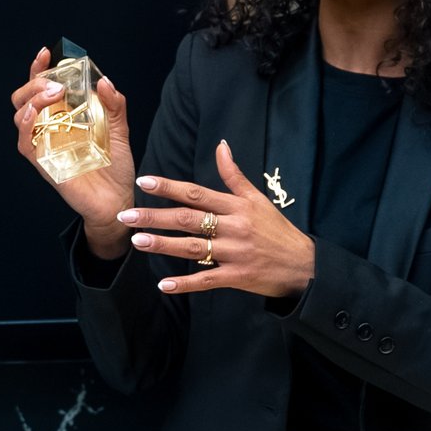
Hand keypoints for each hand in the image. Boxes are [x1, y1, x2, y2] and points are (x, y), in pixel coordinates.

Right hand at [11, 47, 137, 256]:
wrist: (118, 200)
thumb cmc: (115, 168)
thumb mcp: (120, 130)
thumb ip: (114, 104)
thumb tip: (103, 80)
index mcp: (63, 116)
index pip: (43, 87)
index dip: (40, 68)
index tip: (46, 52)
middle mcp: (49, 128)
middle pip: (24, 97)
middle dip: (34, 82)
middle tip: (57, 83)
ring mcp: (43, 145)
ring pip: (20, 115)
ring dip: (32, 99)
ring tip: (54, 94)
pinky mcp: (43, 163)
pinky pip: (24, 143)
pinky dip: (26, 125)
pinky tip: (35, 113)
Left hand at [118, 140, 315, 299]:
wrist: (303, 265)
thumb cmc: (277, 230)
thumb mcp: (258, 198)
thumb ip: (234, 175)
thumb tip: (221, 146)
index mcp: (237, 206)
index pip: (197, 193)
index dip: (169, 187)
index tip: (144, 181)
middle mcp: (234, 227)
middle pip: (189, 219)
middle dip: (155, 216)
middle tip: (126, 215)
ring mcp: (234, 253)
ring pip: (193, 248)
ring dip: (163, 245)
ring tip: (137, 241)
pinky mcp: (237, 277)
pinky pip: (206, 280)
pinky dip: (185, 283)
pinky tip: (164, 284)